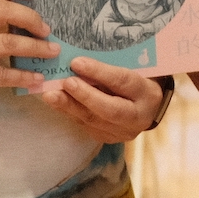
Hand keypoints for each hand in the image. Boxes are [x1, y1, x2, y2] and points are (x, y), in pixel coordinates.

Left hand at [38, 59, 166, 142]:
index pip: (122, 82)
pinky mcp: (108, 138)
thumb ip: (112, 64)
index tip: (77, 62)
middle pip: (110, 109)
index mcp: (148, 93)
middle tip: (65, 82)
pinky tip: (57, 102)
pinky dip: (69, 112)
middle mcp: (138, 117)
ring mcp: (123, 131)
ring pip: (93, 120)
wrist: (147, 105)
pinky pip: (86, 125)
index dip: (99, 72)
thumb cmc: (139, 78)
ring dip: (70, 106)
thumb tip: (80, 58)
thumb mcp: (134, 68)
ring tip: (50, 94)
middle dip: (85, 95)